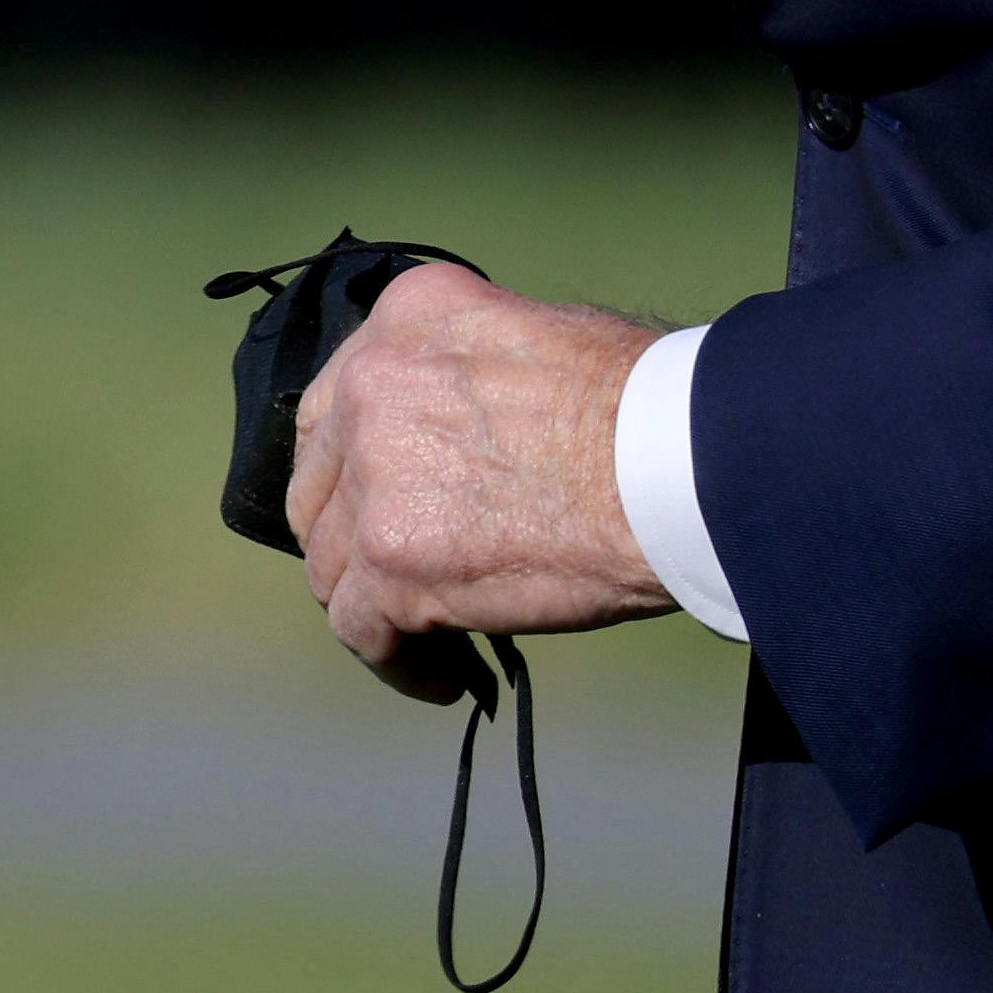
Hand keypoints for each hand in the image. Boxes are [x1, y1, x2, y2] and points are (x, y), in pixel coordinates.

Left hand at [285, 260, 673, 700]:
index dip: (350, 465)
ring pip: (330, 565)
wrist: (674, 463)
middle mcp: (372, 386)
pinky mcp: (392, 562)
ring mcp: (374, 476)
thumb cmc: (640, 404)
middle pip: (318, 486)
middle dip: (350, 535)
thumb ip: (464, 373)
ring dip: (372, 604)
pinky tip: (444, 673)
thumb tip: (455, 428)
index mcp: (406, 319)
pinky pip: (360, 632)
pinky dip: (397, 663)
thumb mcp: (536, 332)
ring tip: (428, 635)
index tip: (379, 503)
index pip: (336, 404)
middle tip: (395, 574)